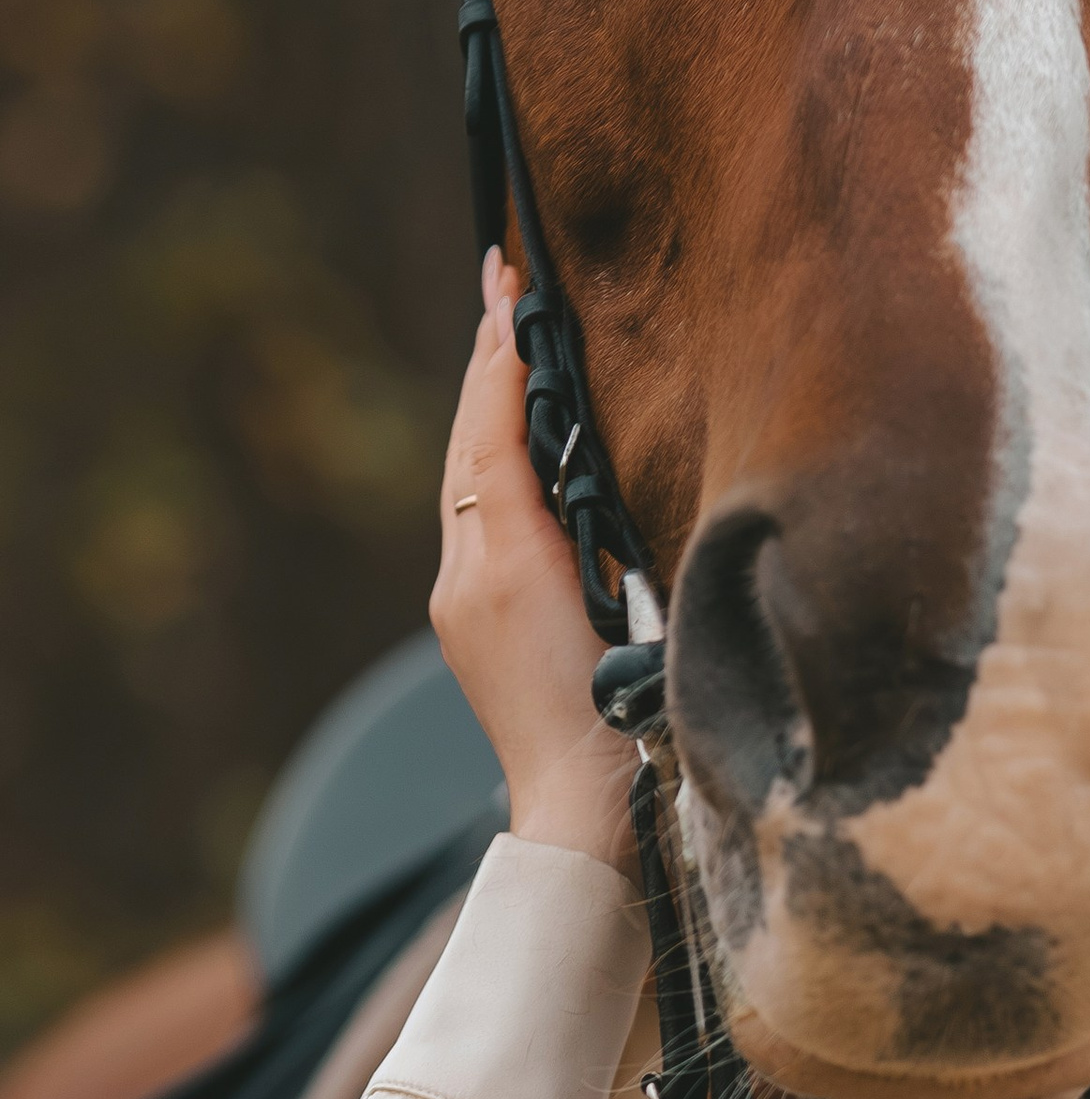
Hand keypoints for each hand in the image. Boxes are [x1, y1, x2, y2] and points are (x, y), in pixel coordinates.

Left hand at [430, 250, 638, 872]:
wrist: (586, 816)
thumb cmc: (612, 727)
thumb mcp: (602, 607)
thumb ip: (556, 514)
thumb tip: (530, 424)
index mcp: (496, 562)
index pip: (491, 431)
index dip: (501, 357)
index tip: (509, 283)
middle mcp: (467, 575)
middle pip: (474, 444)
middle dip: (489, 365)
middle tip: (501, 283)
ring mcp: (470, 605)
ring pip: (478, 479)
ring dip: (493, 409)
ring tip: (511, 343)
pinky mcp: (482, 631)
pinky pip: (485, 520)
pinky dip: (500, 464)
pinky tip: (525, 445)